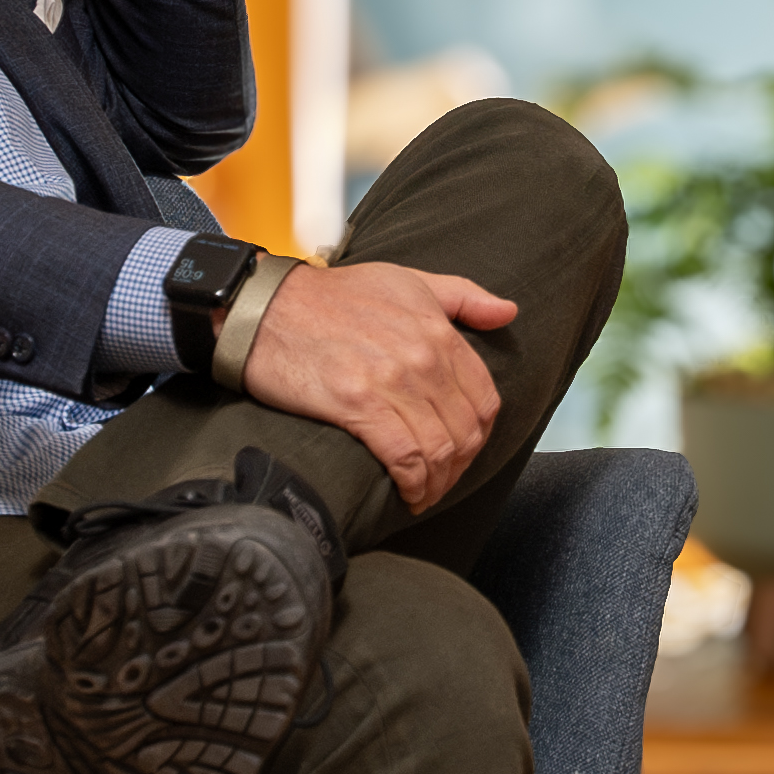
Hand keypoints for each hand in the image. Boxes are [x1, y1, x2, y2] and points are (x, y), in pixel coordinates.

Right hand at [240, 260, 518, 513]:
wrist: (266, 307)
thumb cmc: (334, 296)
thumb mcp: (407, 280)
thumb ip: (463, 297)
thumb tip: (508, 312)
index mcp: (438, 330)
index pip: (485, 397)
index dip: (480, 433)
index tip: (464, 450)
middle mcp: (423, 357)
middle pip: (465, 430)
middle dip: (460, 465)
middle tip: (442, 480)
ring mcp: (392, 382)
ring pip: (439, 449)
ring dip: (437, 482)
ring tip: (424, 494)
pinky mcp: (357, 404)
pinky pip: (404, 457)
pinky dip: (413, 483)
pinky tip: (408, 494)